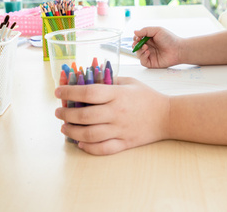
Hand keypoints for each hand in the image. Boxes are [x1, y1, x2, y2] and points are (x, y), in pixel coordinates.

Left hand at [54, 77, 169, 154]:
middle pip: (84, 116)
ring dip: (72, 132)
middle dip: (66, 114)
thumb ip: (110, 80)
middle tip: (59, 112)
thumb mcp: (130, 82)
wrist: (168, 116)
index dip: (69, 92)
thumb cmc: (147, 97)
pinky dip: (88, 148)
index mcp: (118, 95)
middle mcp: (117, 113)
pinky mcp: (124, 143)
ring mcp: (120, 130)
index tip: (58, 91)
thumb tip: (88, 79)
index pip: (88, 93)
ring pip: (89, 135)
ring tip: (65, 127)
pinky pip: (102, 149)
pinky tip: (80, 142)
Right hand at [133, 27, 182, 67]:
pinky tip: (148, 52)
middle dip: (135, 44)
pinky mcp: (152, 62)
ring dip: (139, 50)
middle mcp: (149, 47)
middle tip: (137, 42)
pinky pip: (143, 61)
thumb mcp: (157, 30)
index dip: (136, 38)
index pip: (138, 39)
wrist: (178, 49)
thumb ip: (145, 30)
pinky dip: (143, 57)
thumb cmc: (170, 39)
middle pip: (136, 47)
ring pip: (138, 54)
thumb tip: (135, 32)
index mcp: (150, 39)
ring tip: (145, 47)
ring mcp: (150, 55)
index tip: (137, 37)